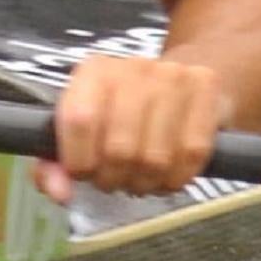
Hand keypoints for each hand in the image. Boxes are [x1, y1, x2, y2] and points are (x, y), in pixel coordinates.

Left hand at [40, 51, 228, 202]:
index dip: (79, 162)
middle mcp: (133, 67)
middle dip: (114, 179)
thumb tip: (60, 193)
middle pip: (119, 149)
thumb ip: (55, 164)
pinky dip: (177, 177)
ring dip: (145, 182)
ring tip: (141, 177)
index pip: (78, 121)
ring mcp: (173, 75)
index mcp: (93, 71)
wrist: (182, 79)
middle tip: (116, 180)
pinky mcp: (205, 88)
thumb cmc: (122, 113)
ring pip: (156, 158)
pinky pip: (191, 154)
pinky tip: (168, 173)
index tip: (85, 173)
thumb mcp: (79, 130)